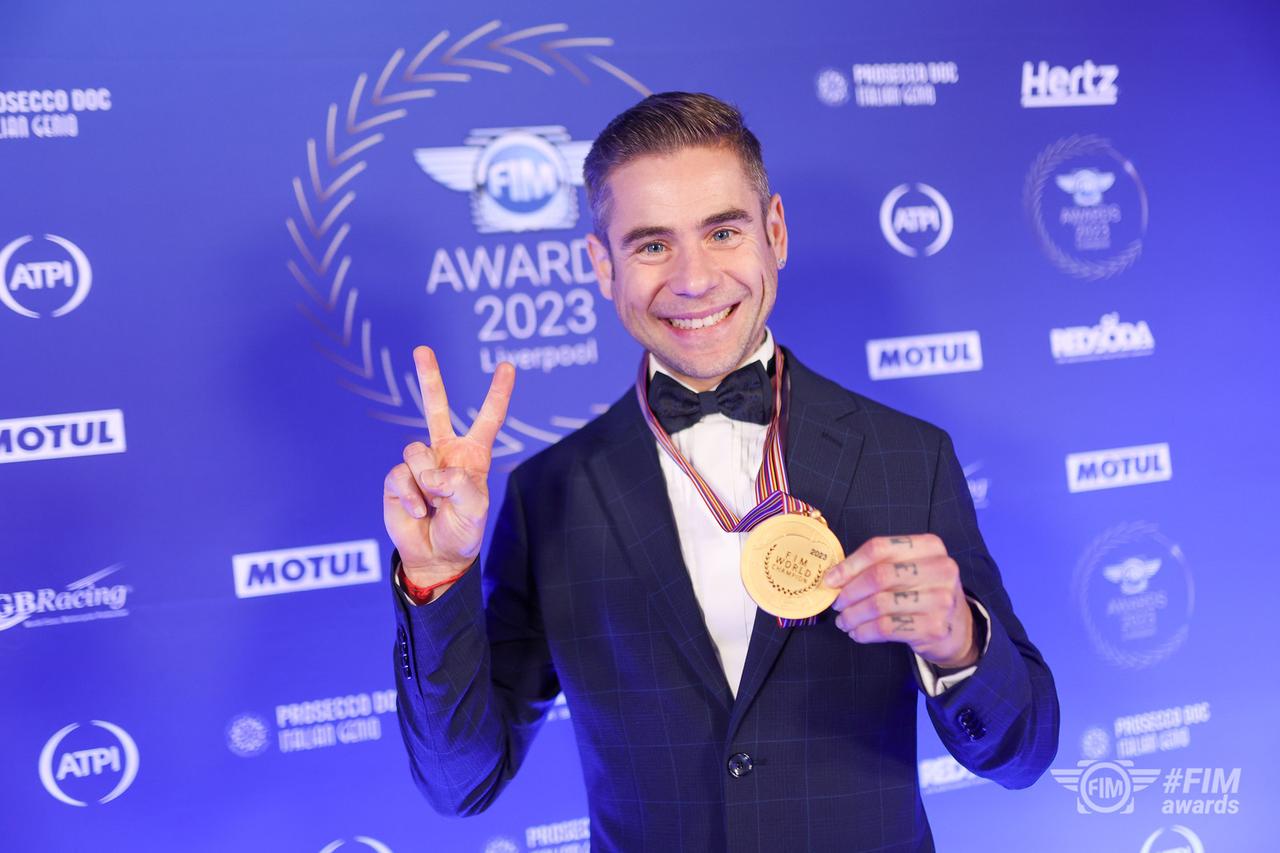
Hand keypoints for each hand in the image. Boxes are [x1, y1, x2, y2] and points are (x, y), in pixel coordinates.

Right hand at [382, 346, 514, 588]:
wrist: (434, 556)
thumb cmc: (463, 532)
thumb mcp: (475, 510)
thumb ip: (460, 486)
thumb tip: (431, 472)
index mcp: (472, 456)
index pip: (488, 419)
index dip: (498, 393)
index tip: (506, 366)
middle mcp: (445, 453)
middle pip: (436, 408)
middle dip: (429, 378)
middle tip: (422, 349)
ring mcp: (420, 464)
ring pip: (416, 451)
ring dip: (426, 482)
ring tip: (435, 504)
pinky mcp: (398, 478)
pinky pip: (399, 474)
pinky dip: (411, 495)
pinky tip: (419, 511)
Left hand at [823, 534, 976, 668]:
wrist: (958, 629)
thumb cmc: (924, 593)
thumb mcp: (909, 570)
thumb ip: (878, 566)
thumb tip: (834, 578)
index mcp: (930, 546)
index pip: (879, 548)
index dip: (849, 565)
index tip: (830, 579)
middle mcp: (940, 569)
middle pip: (879, 576)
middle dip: (850, 592)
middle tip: (837, 603)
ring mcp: (941, 599)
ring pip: (880, 604)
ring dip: (854, 615)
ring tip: (844, 621)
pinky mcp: (935, 627)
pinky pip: (887, 627)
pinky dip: (865, 631)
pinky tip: (858, 632)